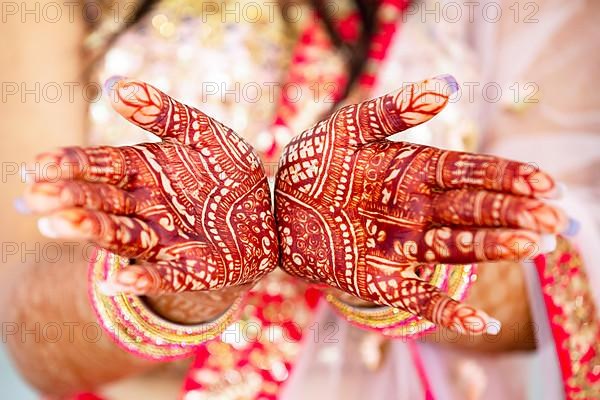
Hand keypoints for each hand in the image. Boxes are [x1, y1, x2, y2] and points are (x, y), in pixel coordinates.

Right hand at [24, 78, 277, 294]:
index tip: (40, 164)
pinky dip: (142, 279)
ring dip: (92, 232)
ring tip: (59, 225)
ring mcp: (165, 240)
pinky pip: (165, 275)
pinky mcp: (192, 268)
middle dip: (71, 198)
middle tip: (37, 196)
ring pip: (122, 236)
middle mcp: (145, 208)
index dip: (71, 165)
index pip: (102, 165)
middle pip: (103, 202)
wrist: (266, 217)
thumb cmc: (229, 174)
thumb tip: (114, 87)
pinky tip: (117, 282)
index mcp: (144, 173)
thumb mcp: (203, 134)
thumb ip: (164, 113)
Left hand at [275, 75, 566, 333]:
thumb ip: (392, 111)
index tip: (541, 182)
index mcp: (412, 171)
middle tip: (552, 217)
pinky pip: (417, 295)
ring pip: (455, 248)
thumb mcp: (347, 129)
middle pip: (472, 210)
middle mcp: (414, 209)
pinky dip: (447, 310)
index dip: (505, 176)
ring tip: (533, 244)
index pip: (468, 172)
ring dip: (494, 247)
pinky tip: (480, 322)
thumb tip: (447, 87)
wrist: (273, 209)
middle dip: (512, 212)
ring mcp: (398, 244)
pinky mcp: (376, 277)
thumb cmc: (313, 164)